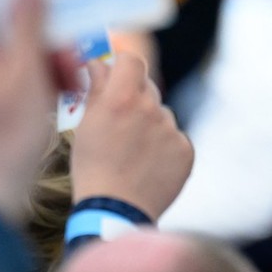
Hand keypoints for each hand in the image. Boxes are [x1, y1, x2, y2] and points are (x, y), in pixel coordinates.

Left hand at [0, 0, 77, 223]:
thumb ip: (28, 27)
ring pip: (25, 44)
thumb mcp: (24, 74)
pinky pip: (27, 68)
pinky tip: (67, 91)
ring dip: (54, 55)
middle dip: (47, 30)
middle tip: (71, 51)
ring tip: (72, 81)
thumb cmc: (9, 133)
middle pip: (12, 20)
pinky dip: (49, 73)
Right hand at [72, 53, 193, 218]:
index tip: (117, 73)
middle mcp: (151, 110)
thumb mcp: (85, 125)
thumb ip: (96, 89)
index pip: (132, 61)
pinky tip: (148, 164)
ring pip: (162, 114)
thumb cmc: (93, 167)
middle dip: (135, 96)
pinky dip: (164, 146)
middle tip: (121, 120)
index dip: (123, 65)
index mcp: (122, 99)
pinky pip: (175, 137)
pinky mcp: (186, 150)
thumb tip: (98, 63)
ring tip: (132, 151)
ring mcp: (172, 130)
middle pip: (148, 87)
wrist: (114, 211)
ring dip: (150, 123)